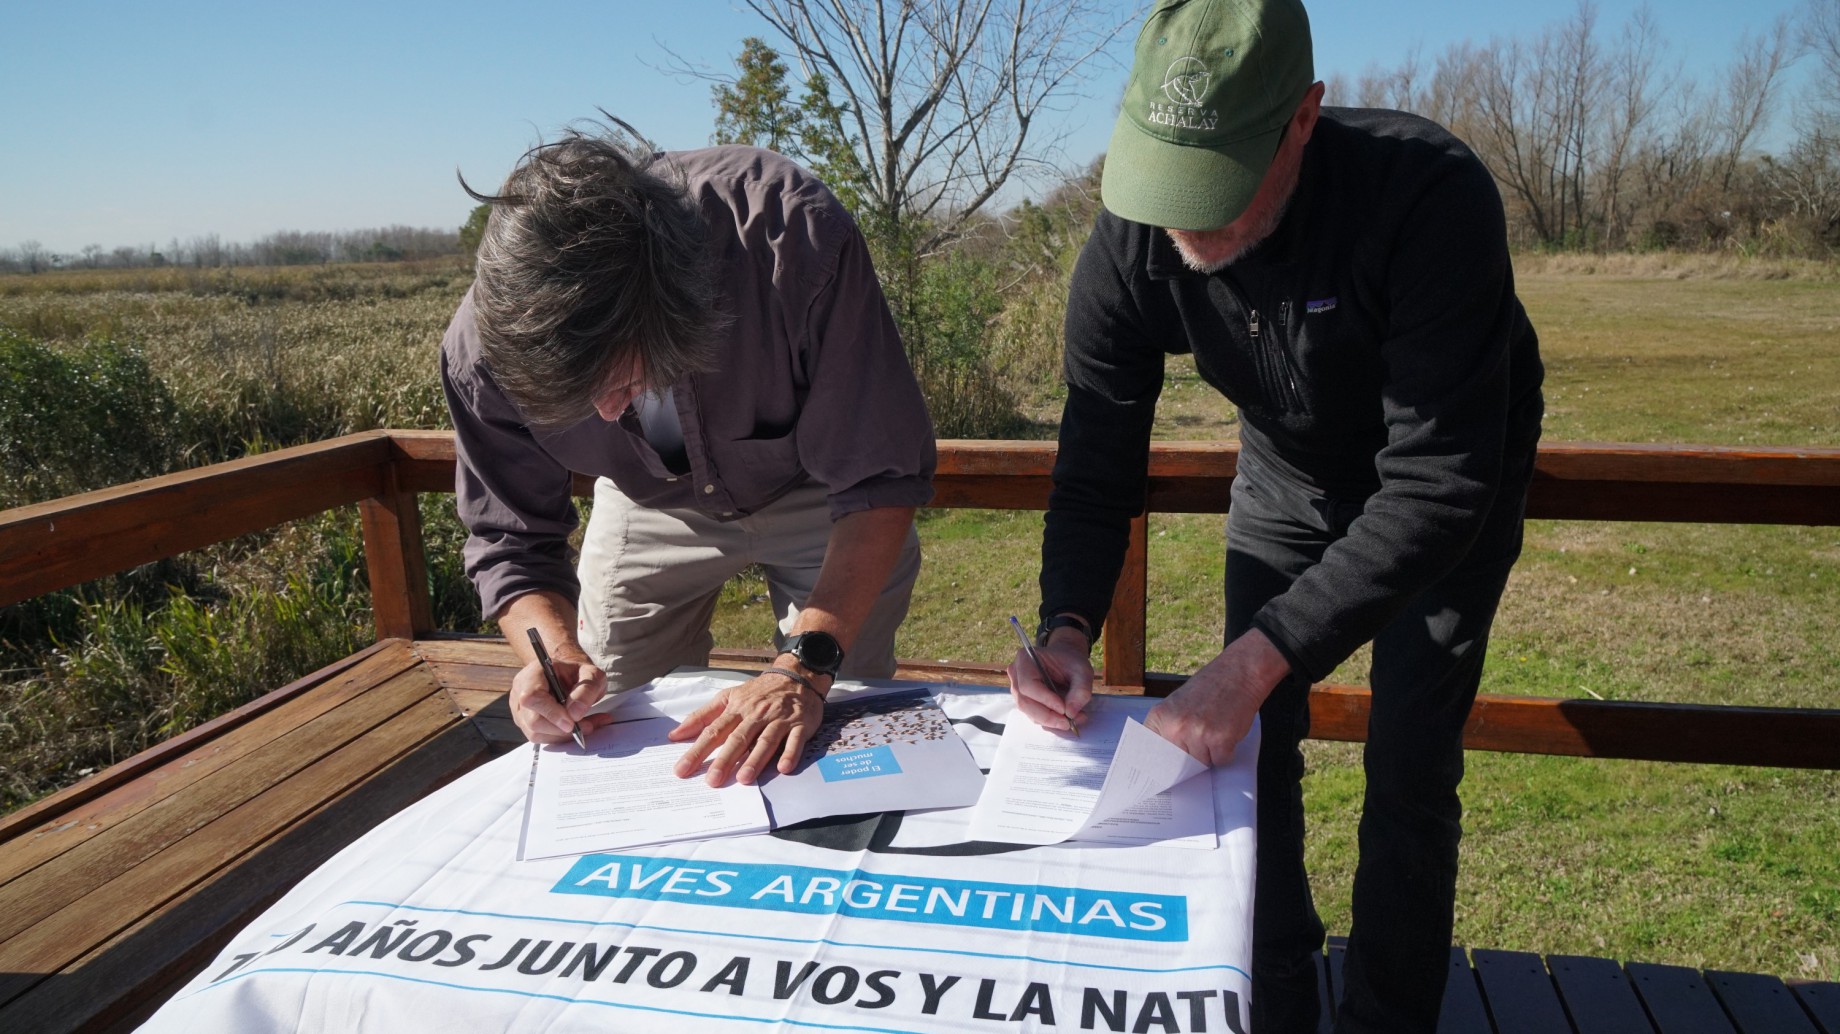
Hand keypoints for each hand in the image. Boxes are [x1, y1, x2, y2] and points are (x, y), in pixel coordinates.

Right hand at [509, 646, 611, 743]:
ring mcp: (520, 710)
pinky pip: (541, 738)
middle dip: (561, 729)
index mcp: (533, 674)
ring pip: (536, 734)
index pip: (532, 697)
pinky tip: (577, 728)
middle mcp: (520, 692)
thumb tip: (575, 713)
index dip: (551, 712)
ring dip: (564, 735)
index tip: (572, 722)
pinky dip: (561, 737)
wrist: (568, 675)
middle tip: (587, 725)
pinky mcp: (525, 724)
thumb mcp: (591, 674)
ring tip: (587, 725)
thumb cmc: (577, 672)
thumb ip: (587, 689)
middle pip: (533, 720)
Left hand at [668, 669, 825, 786]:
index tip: (682, 769)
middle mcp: (756, 715)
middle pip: (739, 738)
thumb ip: (702, 716)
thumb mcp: (727, 697)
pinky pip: (795, 740)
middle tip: (713, 780)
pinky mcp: (800, 725)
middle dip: (725, 759)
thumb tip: (675, 734)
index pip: (714, 731)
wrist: (795, 676)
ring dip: (755, 759)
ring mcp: (779, 720)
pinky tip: (783, 768)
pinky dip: (790, 753)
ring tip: (744, 778)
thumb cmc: (758, 692)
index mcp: (737, 709)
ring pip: (765, 740)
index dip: (698, 750)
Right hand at [1005, 627, 1093, 731]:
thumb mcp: (1083, 672)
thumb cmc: (1072, 662)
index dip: (1045, 699)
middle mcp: (1016, 675)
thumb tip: (1071, 713)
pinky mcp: (1025, 702)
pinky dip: (1050, 722)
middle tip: (1068, 723)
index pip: (1028, 685)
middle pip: (1024, 702)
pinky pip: (1034, 717)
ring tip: (1073, 720)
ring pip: (1029, 713)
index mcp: (1025, 659)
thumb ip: (1080, 691)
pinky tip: (1066, 719)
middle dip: (1047, 716)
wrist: (1067, 661)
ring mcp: (1018, 690)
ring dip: (1051, 721)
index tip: (1064, 709)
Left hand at [1144, 628, 1290, 766]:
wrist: (1238, 673)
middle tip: (1202, 734)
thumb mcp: (1177, 705)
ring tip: (1216, 726)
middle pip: (1179, 763)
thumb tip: (1166, 764)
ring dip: (1211, 752)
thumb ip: (1168, 729)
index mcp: (1159, 717)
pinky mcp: (1219, 740)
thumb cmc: (1209, 689)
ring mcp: (1197, 734)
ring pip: (1202, 763)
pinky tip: (1227, 730)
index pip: (1151, 754)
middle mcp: (1174, 727)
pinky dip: (1227, 751)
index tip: (1162, 773)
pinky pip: (1221, 761)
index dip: (1160, 764)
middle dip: (1192, 755)